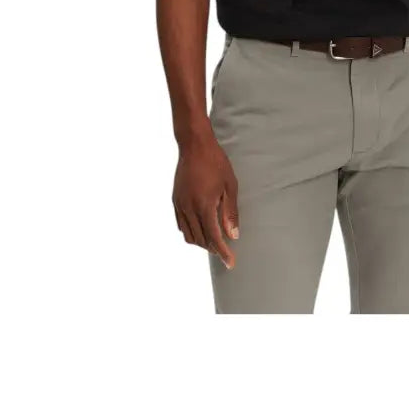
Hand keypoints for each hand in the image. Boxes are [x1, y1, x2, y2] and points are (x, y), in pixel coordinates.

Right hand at [172, 133, 239, 268]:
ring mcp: (179, 205)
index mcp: (204, 205)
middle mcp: (189, 209)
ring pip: (189, 235)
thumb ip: (230, 212)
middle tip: (226, 251)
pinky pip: (181, 225)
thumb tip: (233, 235)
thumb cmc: (216, 162)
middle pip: (200, 240)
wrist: (194, 145)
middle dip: (213, 249)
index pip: (214, 237)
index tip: (231, 263)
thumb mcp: (229, 186)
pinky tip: (200, 228)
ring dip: (202, 242)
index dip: (223, 252)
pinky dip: (191, 232)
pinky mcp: (175, 200)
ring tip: (215, 241)